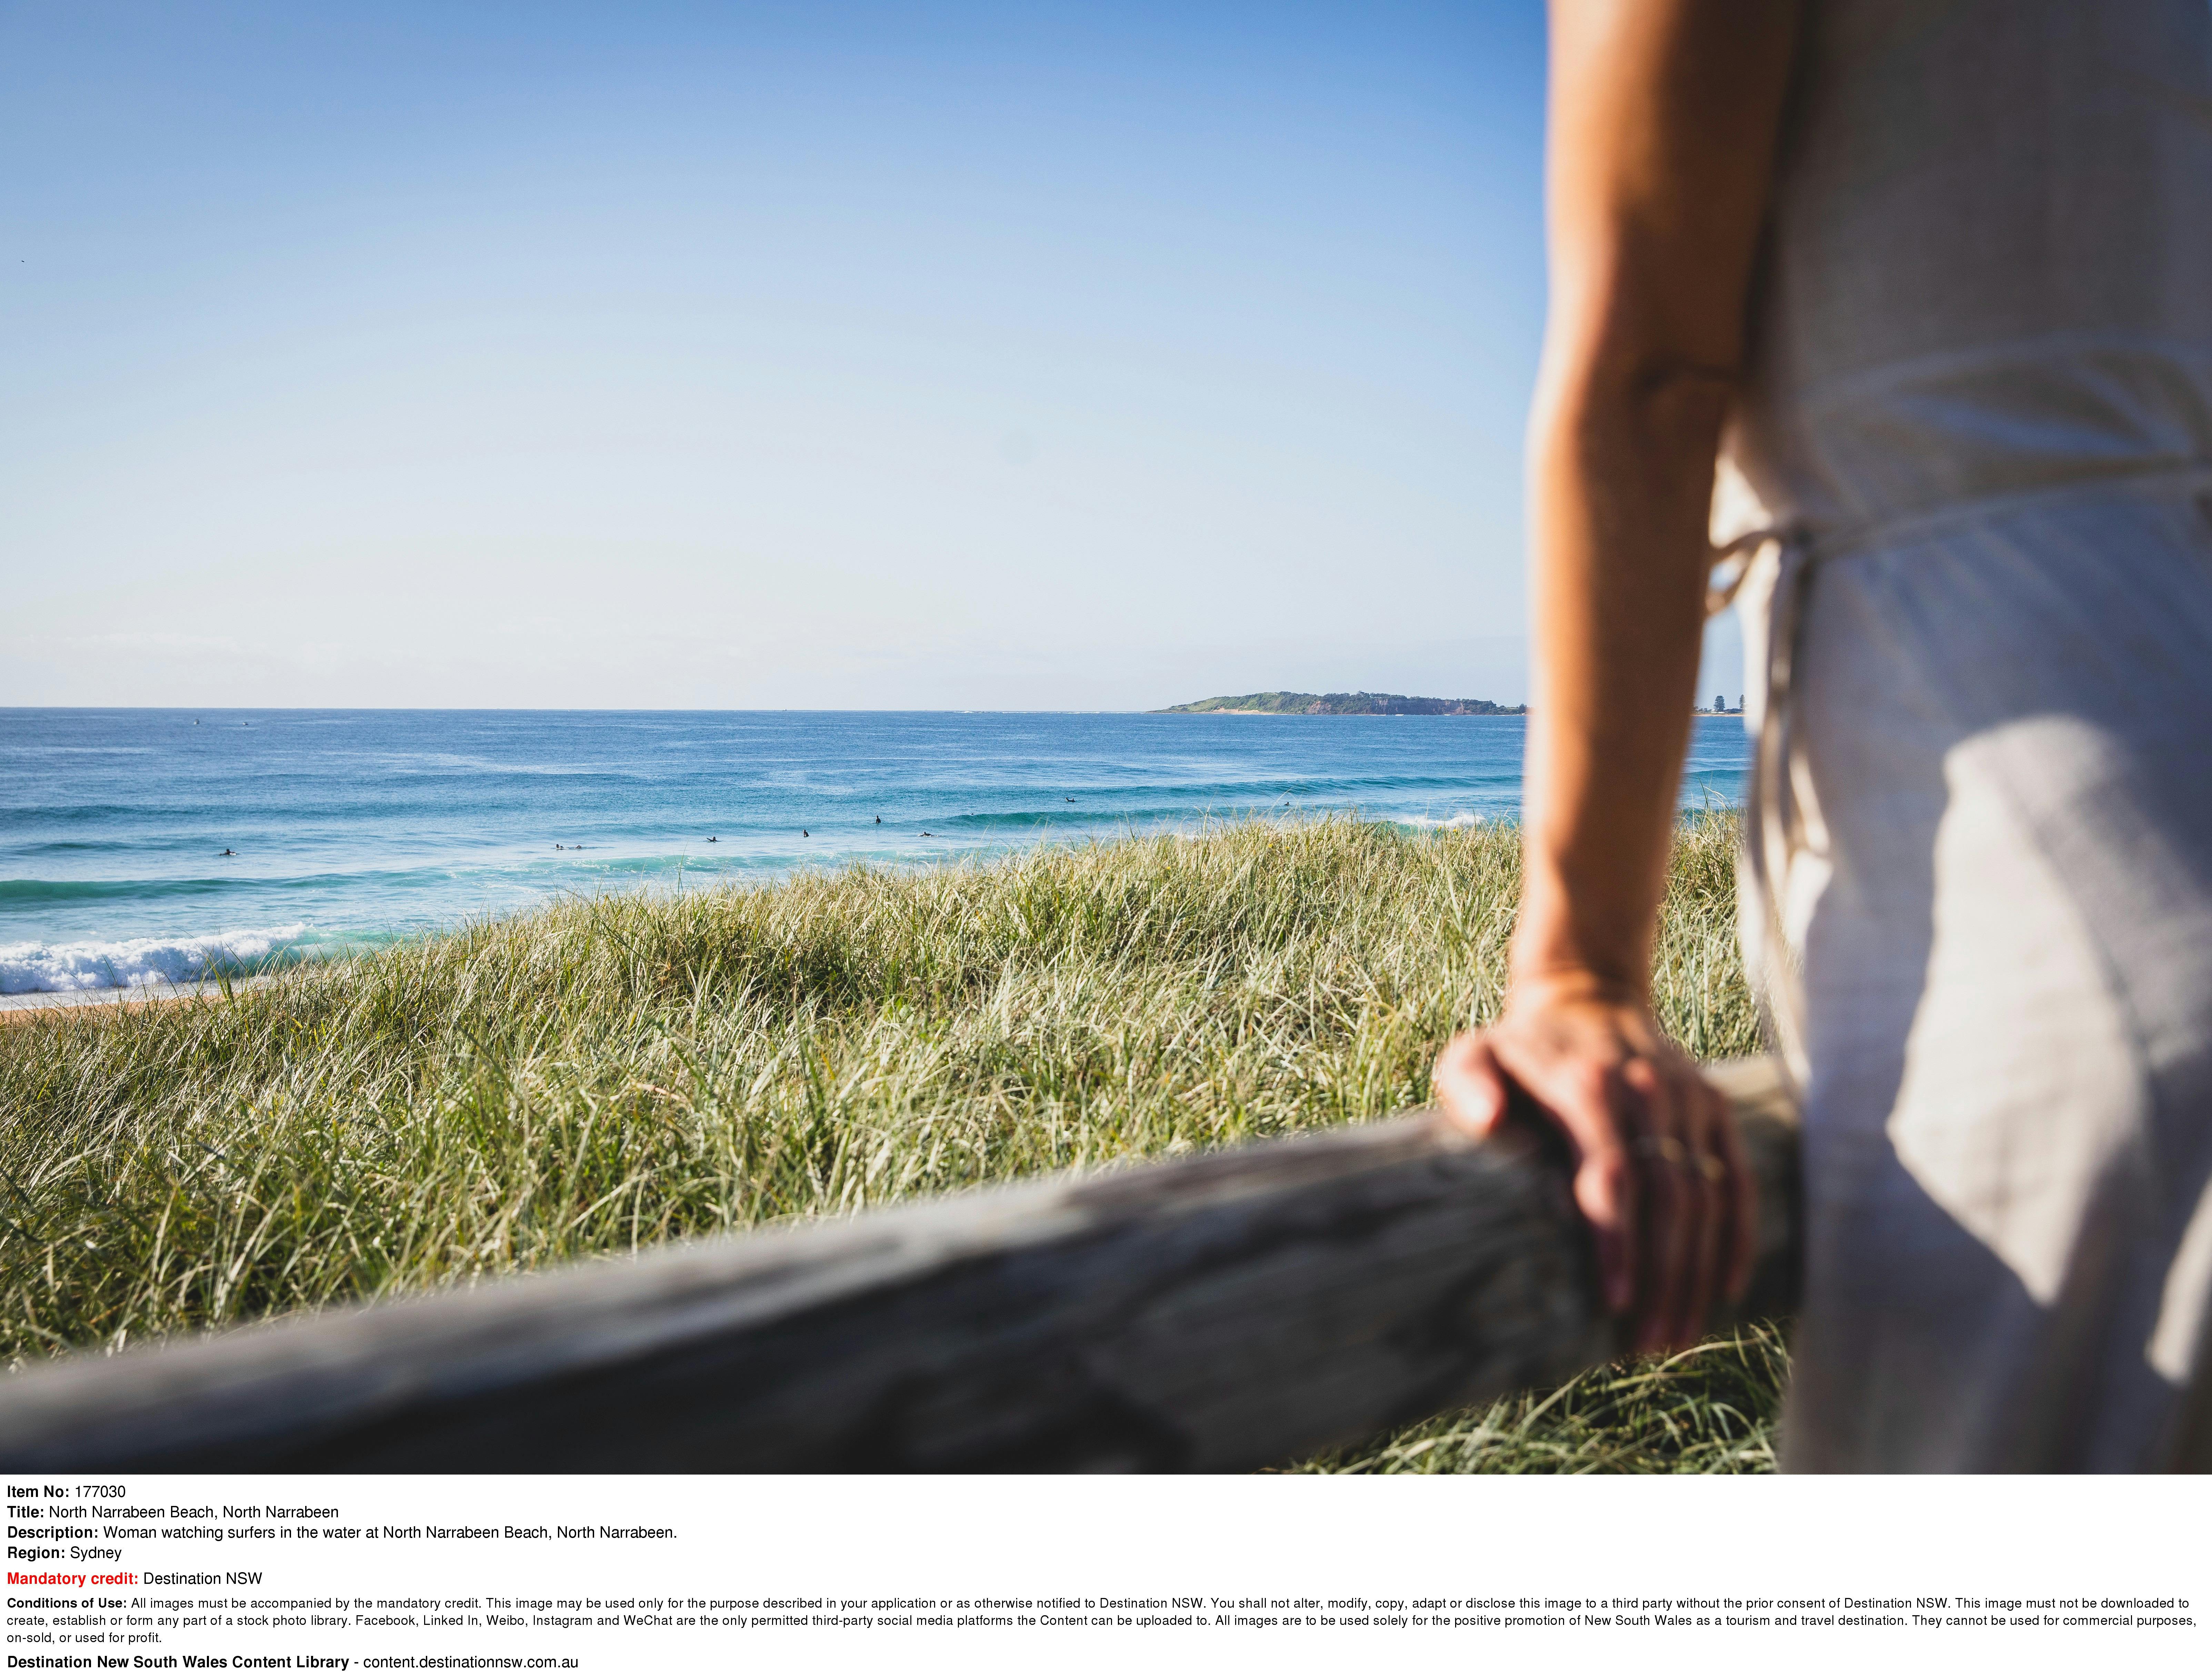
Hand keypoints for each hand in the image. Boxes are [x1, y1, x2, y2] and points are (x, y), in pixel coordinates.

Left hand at [1431, 977, 1755, 1352]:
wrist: (1587, 994)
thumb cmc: (1519, 1046)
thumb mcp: (1474, 1051)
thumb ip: (1467, 1083)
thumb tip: (1488, 1121)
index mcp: (1587, 1084)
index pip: (1612, 1173)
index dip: (1618, 1240)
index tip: (1614, 1301)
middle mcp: (1647, 1089)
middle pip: (1669, 1196)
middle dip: (1663, 1276)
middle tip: (1648, 1344)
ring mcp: (1689, 1098)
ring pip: (1709, 1196)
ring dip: (1699, 1271)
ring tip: (1679, 1336)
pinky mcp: (1716, 1106)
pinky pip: (1738, 1179)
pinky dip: (1737, 1237)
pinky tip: (1725, 1290)